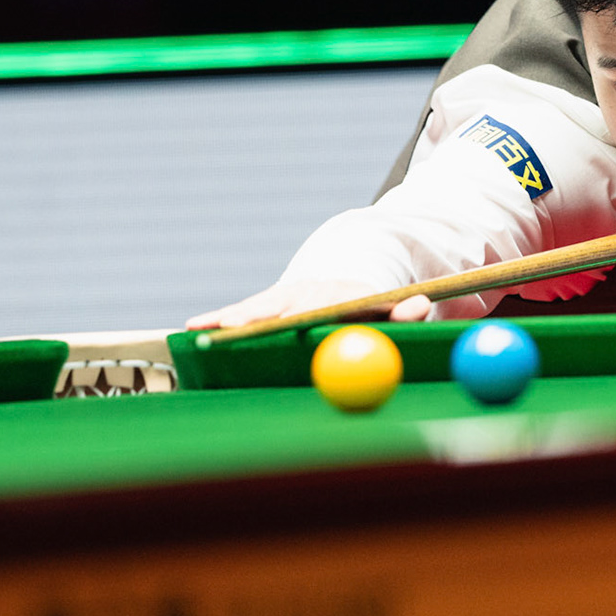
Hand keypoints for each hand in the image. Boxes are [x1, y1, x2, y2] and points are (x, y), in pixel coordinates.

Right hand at [186, 282, 432, 329]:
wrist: (344, 283)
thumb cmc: (368, 309)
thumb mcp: (388, 307)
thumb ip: (404, 311)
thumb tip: (422, 305)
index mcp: (334, 298)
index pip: (318, 308)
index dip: (303, 317)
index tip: (292, 323)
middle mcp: (302, 296)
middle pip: (275, 309)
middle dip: (255, 320)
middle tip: (233, 331)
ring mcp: (278, 302)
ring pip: (251, 310)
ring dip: (229, 320)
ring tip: (201, 330)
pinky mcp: (261, 309)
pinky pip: (238, 315)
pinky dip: (217, 320)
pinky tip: (193, 328)